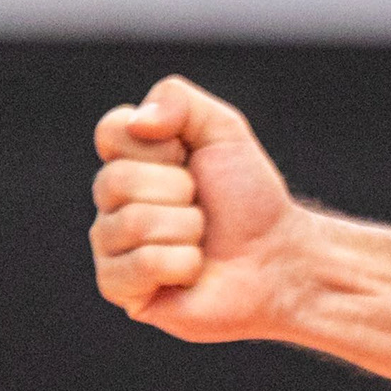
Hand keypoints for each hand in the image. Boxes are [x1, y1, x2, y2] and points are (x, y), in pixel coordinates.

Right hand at [90, 74, 301, 339]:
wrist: (280, 258)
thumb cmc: (249, 198)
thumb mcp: (223, 131)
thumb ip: (178, 100)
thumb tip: (137, 122)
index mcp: (127, 161)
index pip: (110, 132)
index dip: (161, 145)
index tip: (189, 159)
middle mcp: (110, 202)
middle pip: (115, 180)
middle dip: (179, 192)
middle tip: (203, 207)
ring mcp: (111, 247)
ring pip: (132, 223)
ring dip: (186, 229)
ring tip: (202, 239)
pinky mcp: (120, 289)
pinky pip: (139, 266)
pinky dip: (182, 265)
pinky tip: (193, 271)